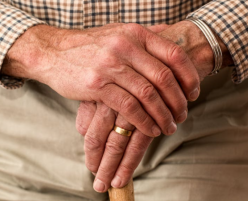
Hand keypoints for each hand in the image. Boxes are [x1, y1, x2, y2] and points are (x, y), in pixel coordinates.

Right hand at [76, 21, 233, 192]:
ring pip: (148, 94)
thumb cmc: (90, 46)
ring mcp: (110, 65)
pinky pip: (128, 106)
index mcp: (135, 33)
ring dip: (163, 115)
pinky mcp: (97, 85)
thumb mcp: (118, 32)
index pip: (174, 54)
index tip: (194, 93)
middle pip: (164, 77)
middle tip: (182, 115)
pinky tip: (150, 129)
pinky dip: (144, 121)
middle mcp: (125, 46)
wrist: (53, 52)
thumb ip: (144, 34)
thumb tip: (170, 33)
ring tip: (169, 127)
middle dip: (178, 101)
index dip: (190, 76)